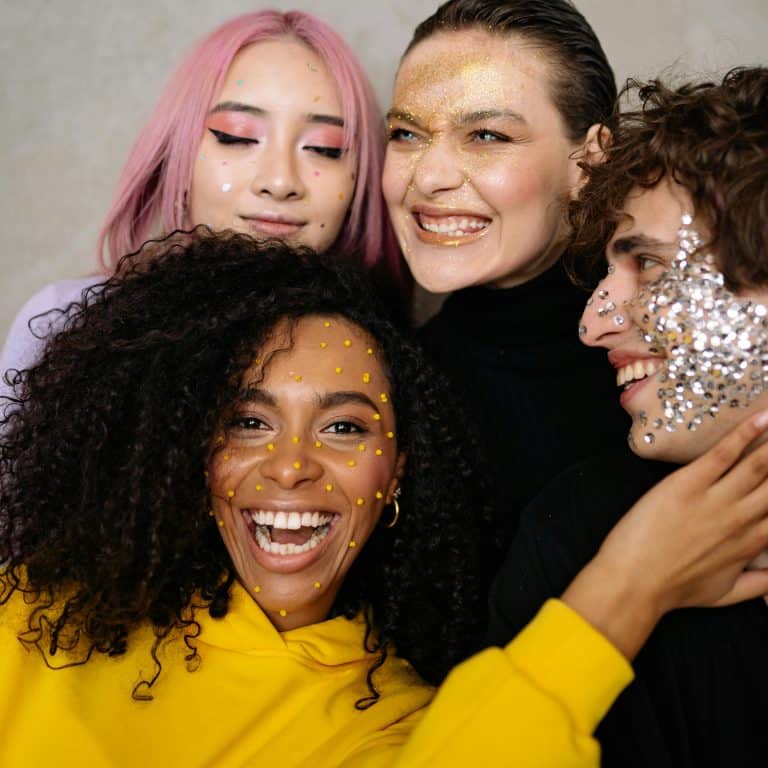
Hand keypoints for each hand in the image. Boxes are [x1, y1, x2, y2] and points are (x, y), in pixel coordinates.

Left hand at [562, 409, 767, 658]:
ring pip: (759, 465)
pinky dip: (744, 434)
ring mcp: (716, 499)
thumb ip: (758, 585)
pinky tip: (761, 418)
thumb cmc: (674, 589)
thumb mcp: (723, 595)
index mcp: (752, 543)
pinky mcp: (688, 484)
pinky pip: (723, 454)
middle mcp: (742, 518)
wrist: (634, 582)